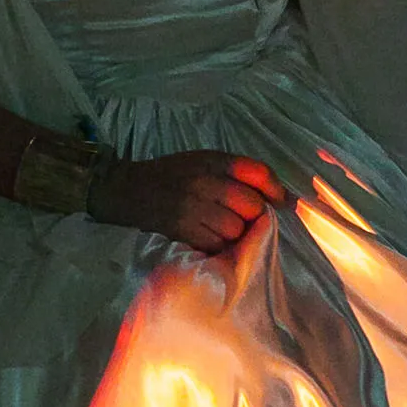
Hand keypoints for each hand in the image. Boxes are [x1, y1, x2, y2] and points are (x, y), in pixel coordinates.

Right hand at [89, 148, 286, 253]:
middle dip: (253, 216)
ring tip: (221, 229)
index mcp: (212, 160)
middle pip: (252, 205)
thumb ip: (236, 172)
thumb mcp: (203, 161)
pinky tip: (208, 238)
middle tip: (243, 219)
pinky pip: (216, 244)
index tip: (279, 202)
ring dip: (234, 234)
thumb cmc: (171, 176)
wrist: (126, 189)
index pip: (258, 172)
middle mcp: (204, 181)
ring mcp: (192, 206)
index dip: (275, 190)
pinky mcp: (182, 230)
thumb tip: (279, 196)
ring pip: (236, 229)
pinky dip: (217, 246)